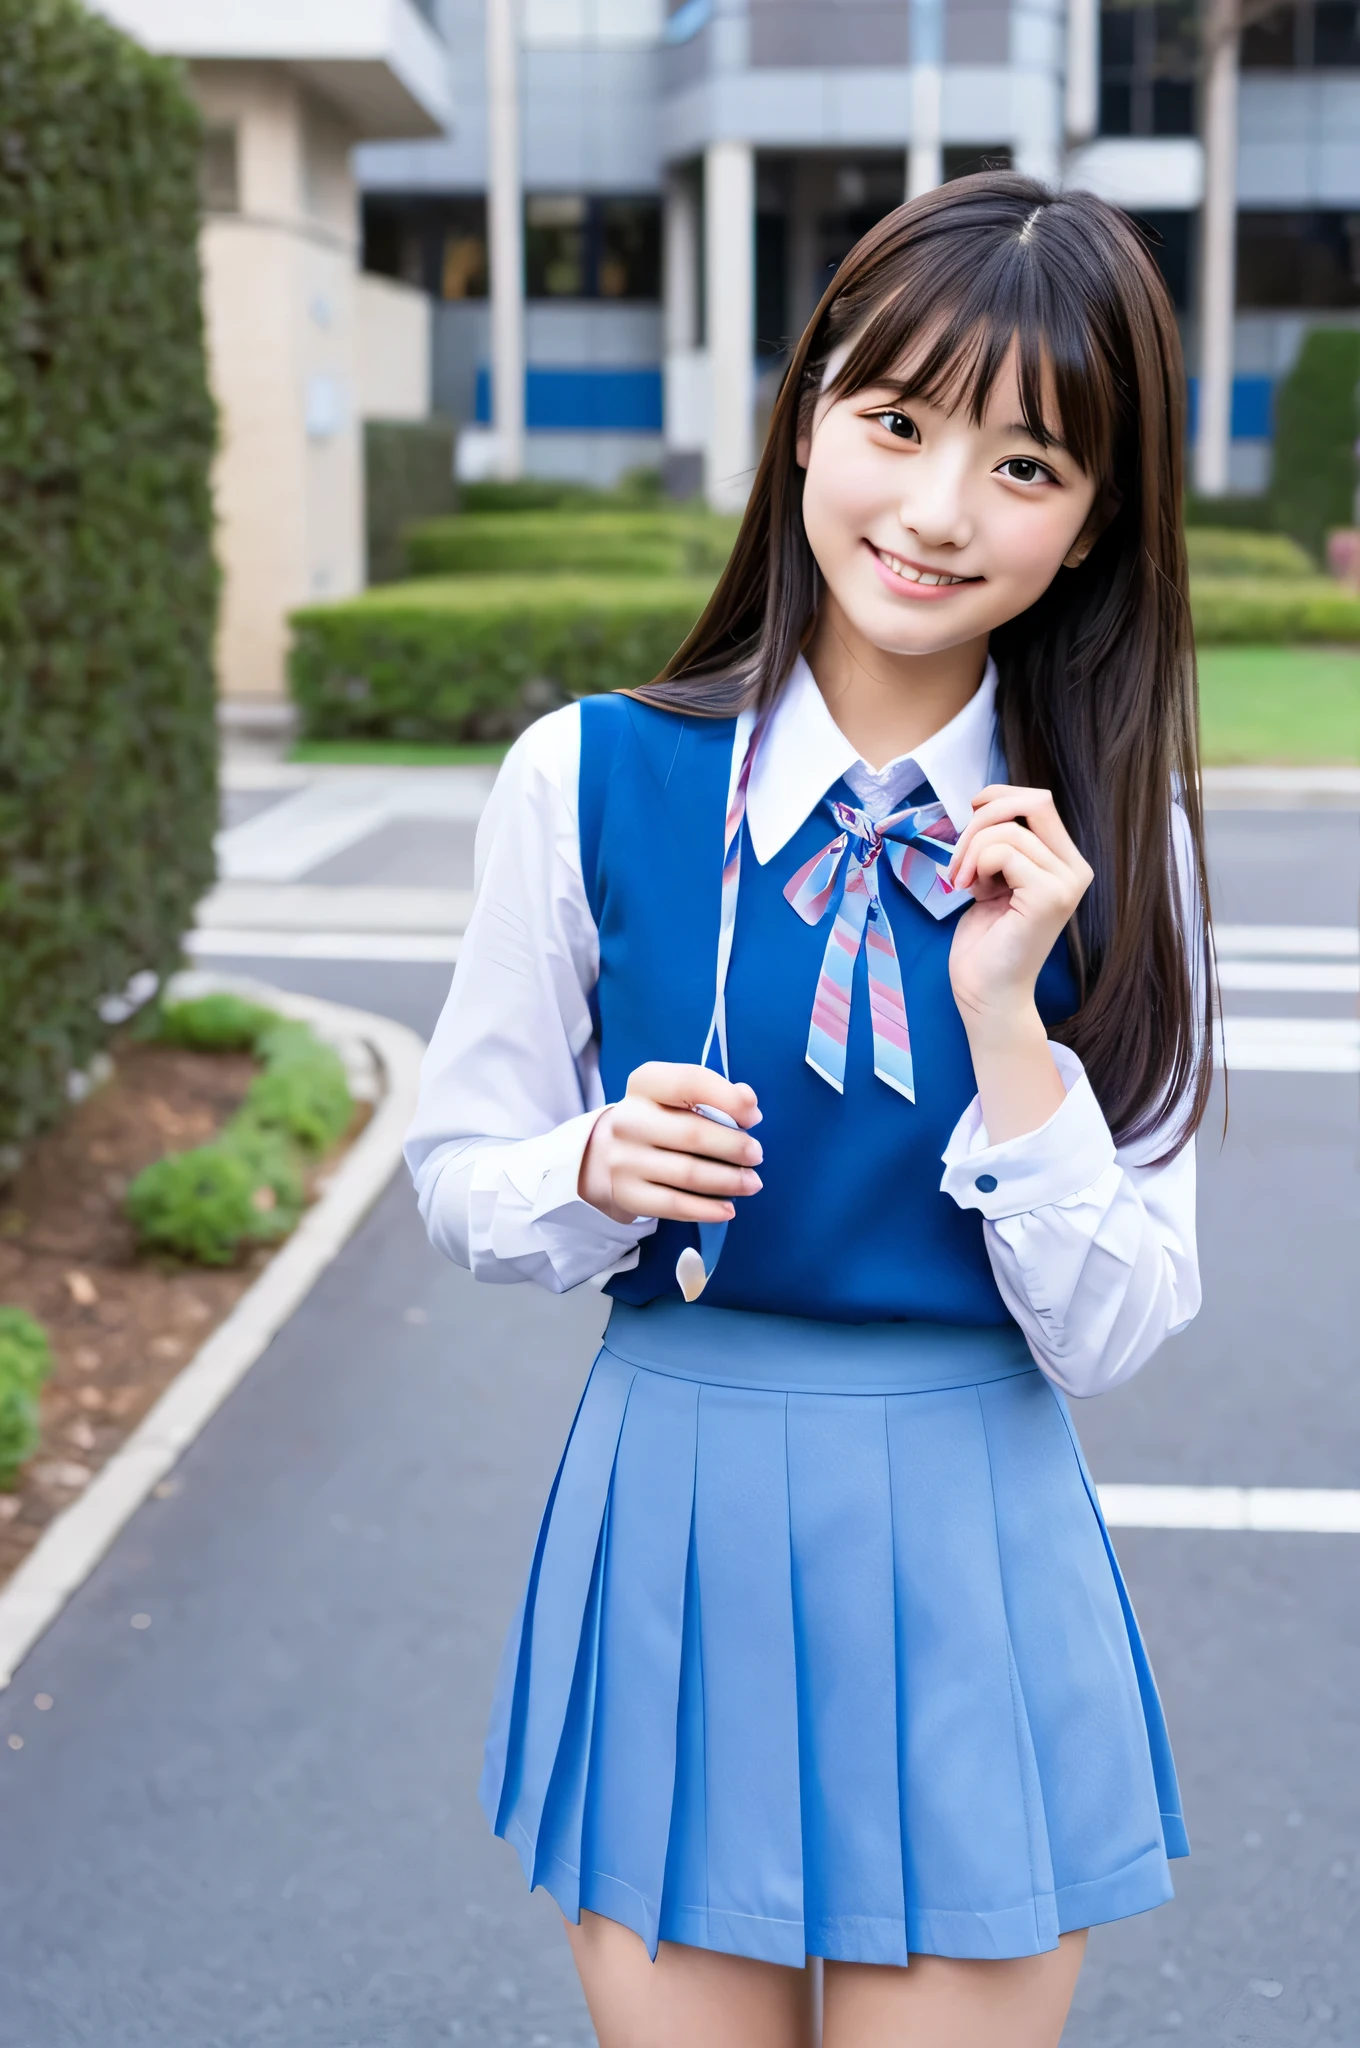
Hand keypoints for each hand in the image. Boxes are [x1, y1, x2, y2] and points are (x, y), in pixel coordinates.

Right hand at [578, 1062, 763, 1225]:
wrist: (604, 1154)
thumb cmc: (656, 1120)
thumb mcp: (674, 1096)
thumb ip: (712, 1094)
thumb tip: (748, 1104)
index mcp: (644, 1084)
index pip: (689, 1082)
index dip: (728, 1098)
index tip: (753, 1116)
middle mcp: (629, 1119)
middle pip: (693, 1134)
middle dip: (734, 1147)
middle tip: (756, 1155)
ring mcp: (624, 1159)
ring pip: (688, 1174)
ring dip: (729, 1181)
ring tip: (752, 1182)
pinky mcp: (627, 1193)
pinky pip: (674, 1205)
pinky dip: (707, 1209)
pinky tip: (728, 1209)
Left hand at [946, 785, 1092, 1038]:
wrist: (986, 993)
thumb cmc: (986, 941)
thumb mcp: (995, 877)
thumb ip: (1003, 844)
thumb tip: (985, 806)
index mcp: (1064, 861)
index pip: (1038, 800)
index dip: (997, 797)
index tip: (969, 817)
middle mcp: (1074, 869)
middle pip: (1032, 802)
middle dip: (982, 819)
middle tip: (960, 858)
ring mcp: (1066, 883)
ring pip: (1008, 830)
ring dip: (970, 851)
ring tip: (964, 883)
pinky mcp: (1049, 896)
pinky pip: (1002, 851)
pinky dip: (976, 865)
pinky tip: (973, 892)